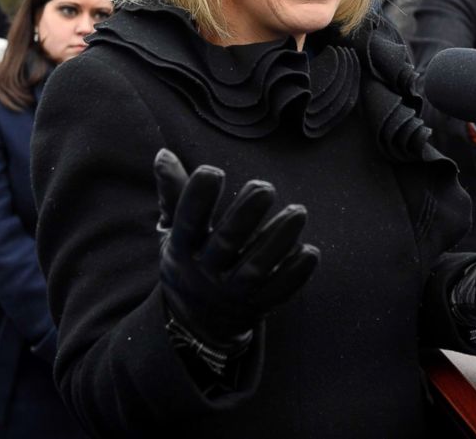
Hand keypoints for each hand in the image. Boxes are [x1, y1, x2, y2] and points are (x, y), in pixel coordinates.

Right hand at [155, 149, 319, 350]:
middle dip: (246, 214)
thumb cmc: (192, 258)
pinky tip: (310, 251)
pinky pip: (279, 292)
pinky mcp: (258, 304)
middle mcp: (207, 271)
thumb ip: (175, 193)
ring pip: (257, 268)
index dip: (197, 198)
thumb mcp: (176, 230)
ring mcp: (234, 291)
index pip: (187, 223)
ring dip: (279, 240)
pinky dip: (296, 274)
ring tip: (298, 212)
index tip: (212, 171)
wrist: (197, 321)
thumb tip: (164, 153)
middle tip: (266, 187)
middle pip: (226, 243)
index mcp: (184, 249)